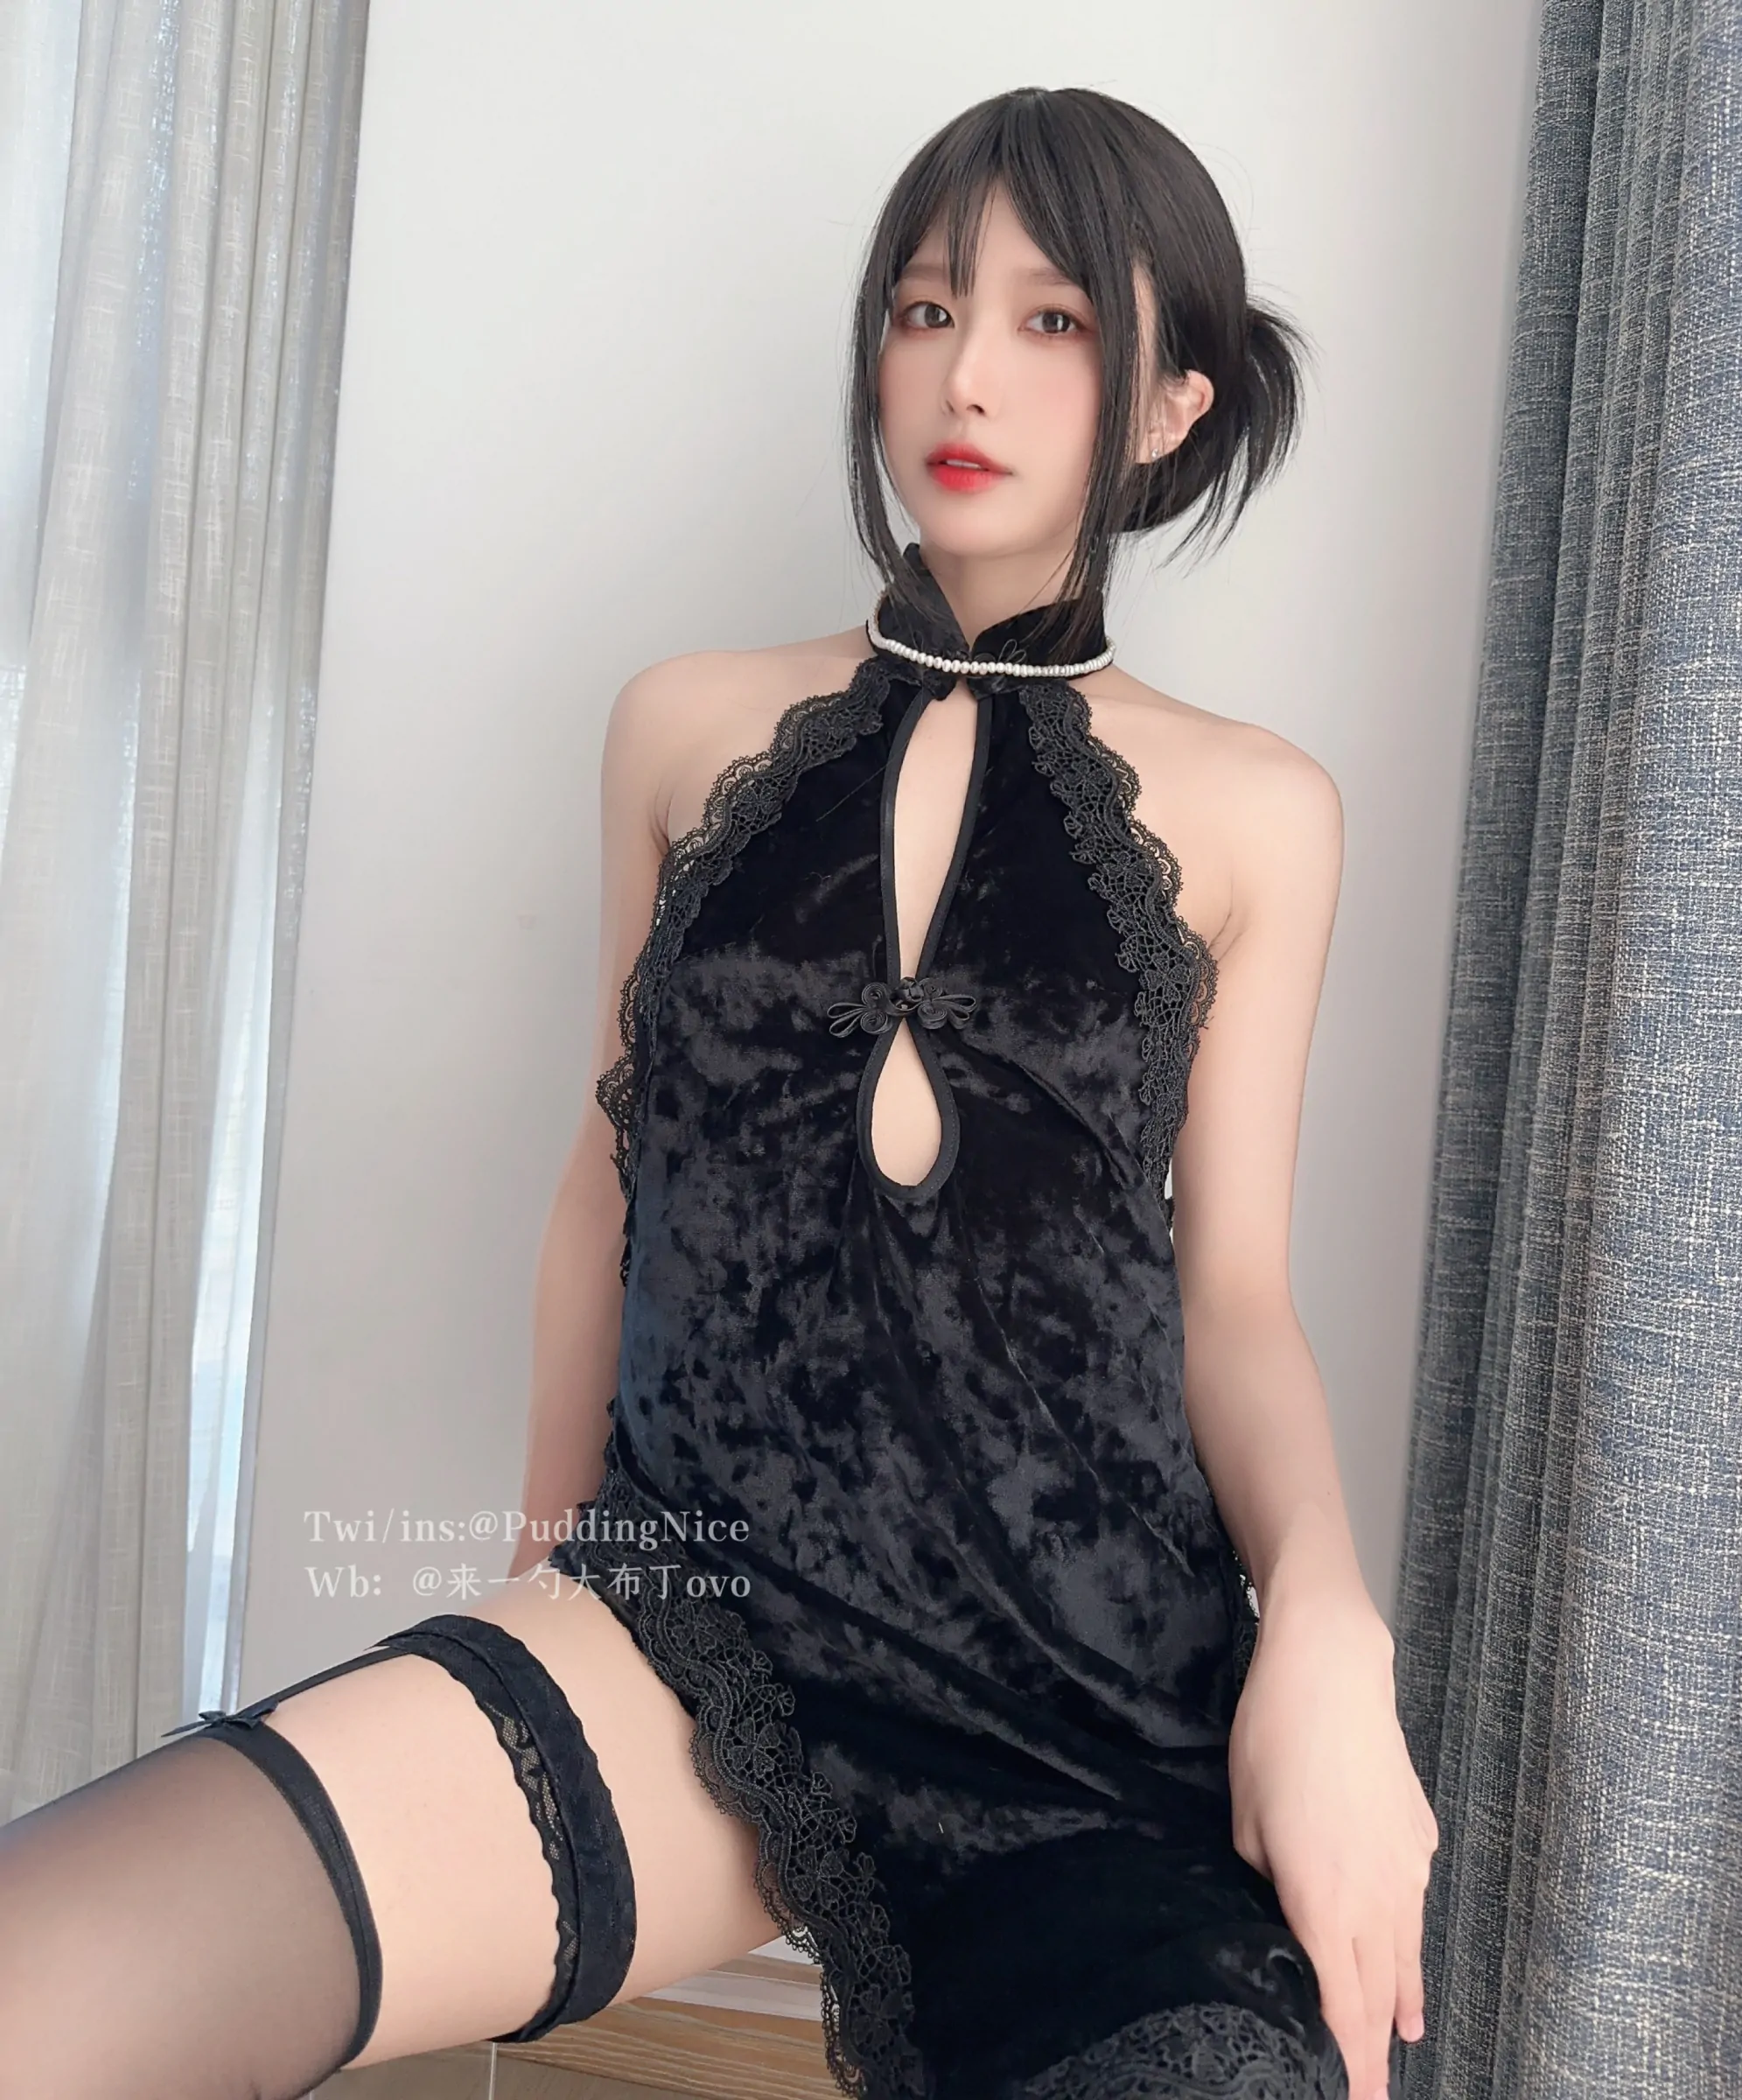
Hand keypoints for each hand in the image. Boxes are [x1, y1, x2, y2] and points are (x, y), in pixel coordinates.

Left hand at [1226, 1593, 1438, 2099]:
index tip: (1353, 2096)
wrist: (1333, 1675)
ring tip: (1404, 2032)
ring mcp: (1405, 1866)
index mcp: (1324, 1905)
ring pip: (1405, 1951)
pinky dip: (1408, 1936)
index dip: (1347, 2061)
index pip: (1341, 2008)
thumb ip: (1266, 1882)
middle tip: (1374, 2089)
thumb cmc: (1273, 1742)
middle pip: (1379, 1991)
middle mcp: (1376, 1897)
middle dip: (1374, 2047)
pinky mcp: (1418, 1834)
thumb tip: (1284, 1910)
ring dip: (1400, 1996)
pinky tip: (1404, 1943)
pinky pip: (1412, 1902)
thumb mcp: (1245, 1824)